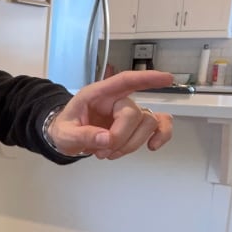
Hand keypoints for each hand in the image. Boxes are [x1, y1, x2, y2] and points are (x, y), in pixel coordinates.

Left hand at [49, 70, 173, 158]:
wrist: (66, 139)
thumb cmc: (65, 129)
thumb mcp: (65, 134)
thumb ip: (83, 135)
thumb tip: (106, 138)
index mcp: (97, 94)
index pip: (124, 81)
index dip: (146, 78)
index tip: (166, 79)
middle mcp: (116, 100)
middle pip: (134, 113)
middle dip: (121, 137)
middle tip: (102, 151)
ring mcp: (128, 113)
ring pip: (148, 123)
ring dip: (131, 144)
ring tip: (109, 153)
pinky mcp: (135, 126)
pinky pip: (158, 127)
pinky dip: (161, 136)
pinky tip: (152, 146)